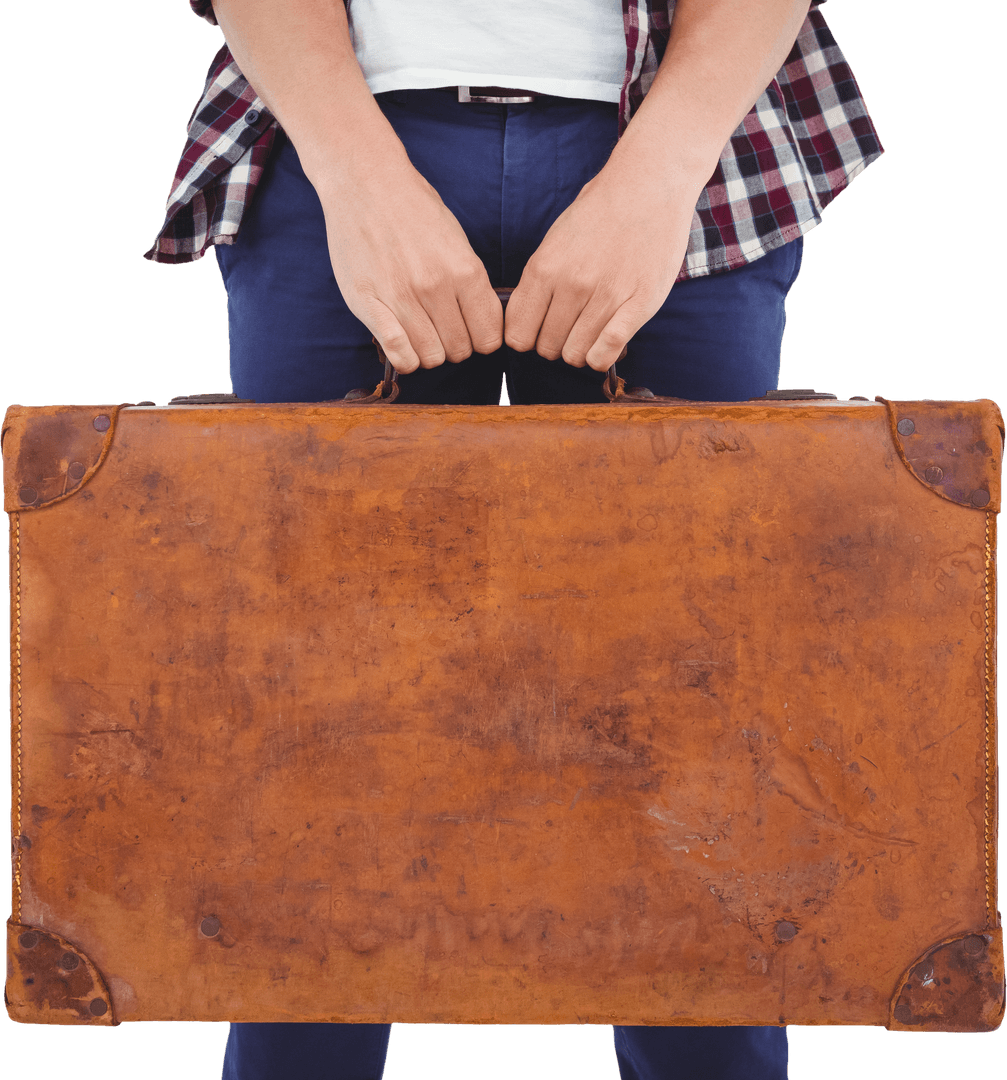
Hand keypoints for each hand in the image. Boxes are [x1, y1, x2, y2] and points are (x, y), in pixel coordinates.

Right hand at [317, 162, 502, 372]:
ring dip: (429, 352)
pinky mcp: (368, 302)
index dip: (481, 340)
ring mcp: (401, 296)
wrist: (365, 182)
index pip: (488, 337)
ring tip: (421, 333)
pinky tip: (404, 345)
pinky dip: (405, 358)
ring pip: (430, 357)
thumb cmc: (415, 210)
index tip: (470, 331)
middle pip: (459, 350)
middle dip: (454, 346)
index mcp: (465, 271)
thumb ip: (471, 283)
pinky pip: (398, 352)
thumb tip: (483, 322)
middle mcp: (435, 287)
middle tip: (442, 329)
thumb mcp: (458, 241)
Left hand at [503, 166, 698, 370]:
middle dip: (555, 344)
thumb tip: (526, 318)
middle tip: (570, 328)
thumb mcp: (555, 240)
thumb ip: (540, 280)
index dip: (527, 338)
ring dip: (581, 350)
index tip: (539, 330)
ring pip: (575, 355)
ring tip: (591, 331)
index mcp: (544, 268)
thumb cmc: (600, 212)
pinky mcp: (638, 304)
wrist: (650, 185)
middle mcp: (571, 285)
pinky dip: (601, 357)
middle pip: (547, 348)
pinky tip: (605, 344)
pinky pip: (606, 352)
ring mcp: (605, 296)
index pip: (518, 334)